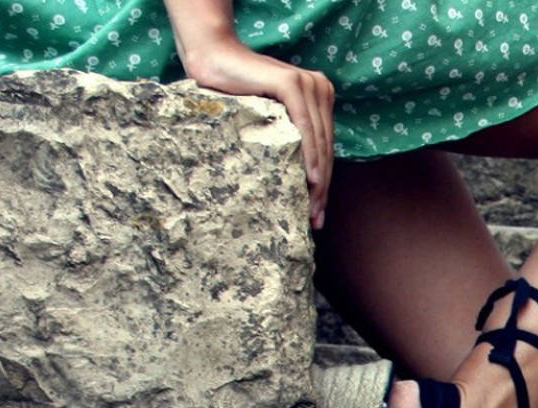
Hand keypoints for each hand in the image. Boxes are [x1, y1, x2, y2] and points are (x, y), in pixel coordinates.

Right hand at [179, 35, 334, 228]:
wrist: (212, 57)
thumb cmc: (234, 90)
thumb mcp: (270, 117)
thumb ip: (289, 135)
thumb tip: (300, 179)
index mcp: (319, 96)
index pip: (325, 146)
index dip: (324, 182)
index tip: (318, 213)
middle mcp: (320, 88)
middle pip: (325, 147)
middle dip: (322, 188)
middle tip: (316, 220)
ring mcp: (309, 84)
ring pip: (319, 141)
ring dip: (318, 179)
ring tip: (313, 209)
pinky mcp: (293, 84)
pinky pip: (306, 128)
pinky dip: (309, 155)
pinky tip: (311, 180)